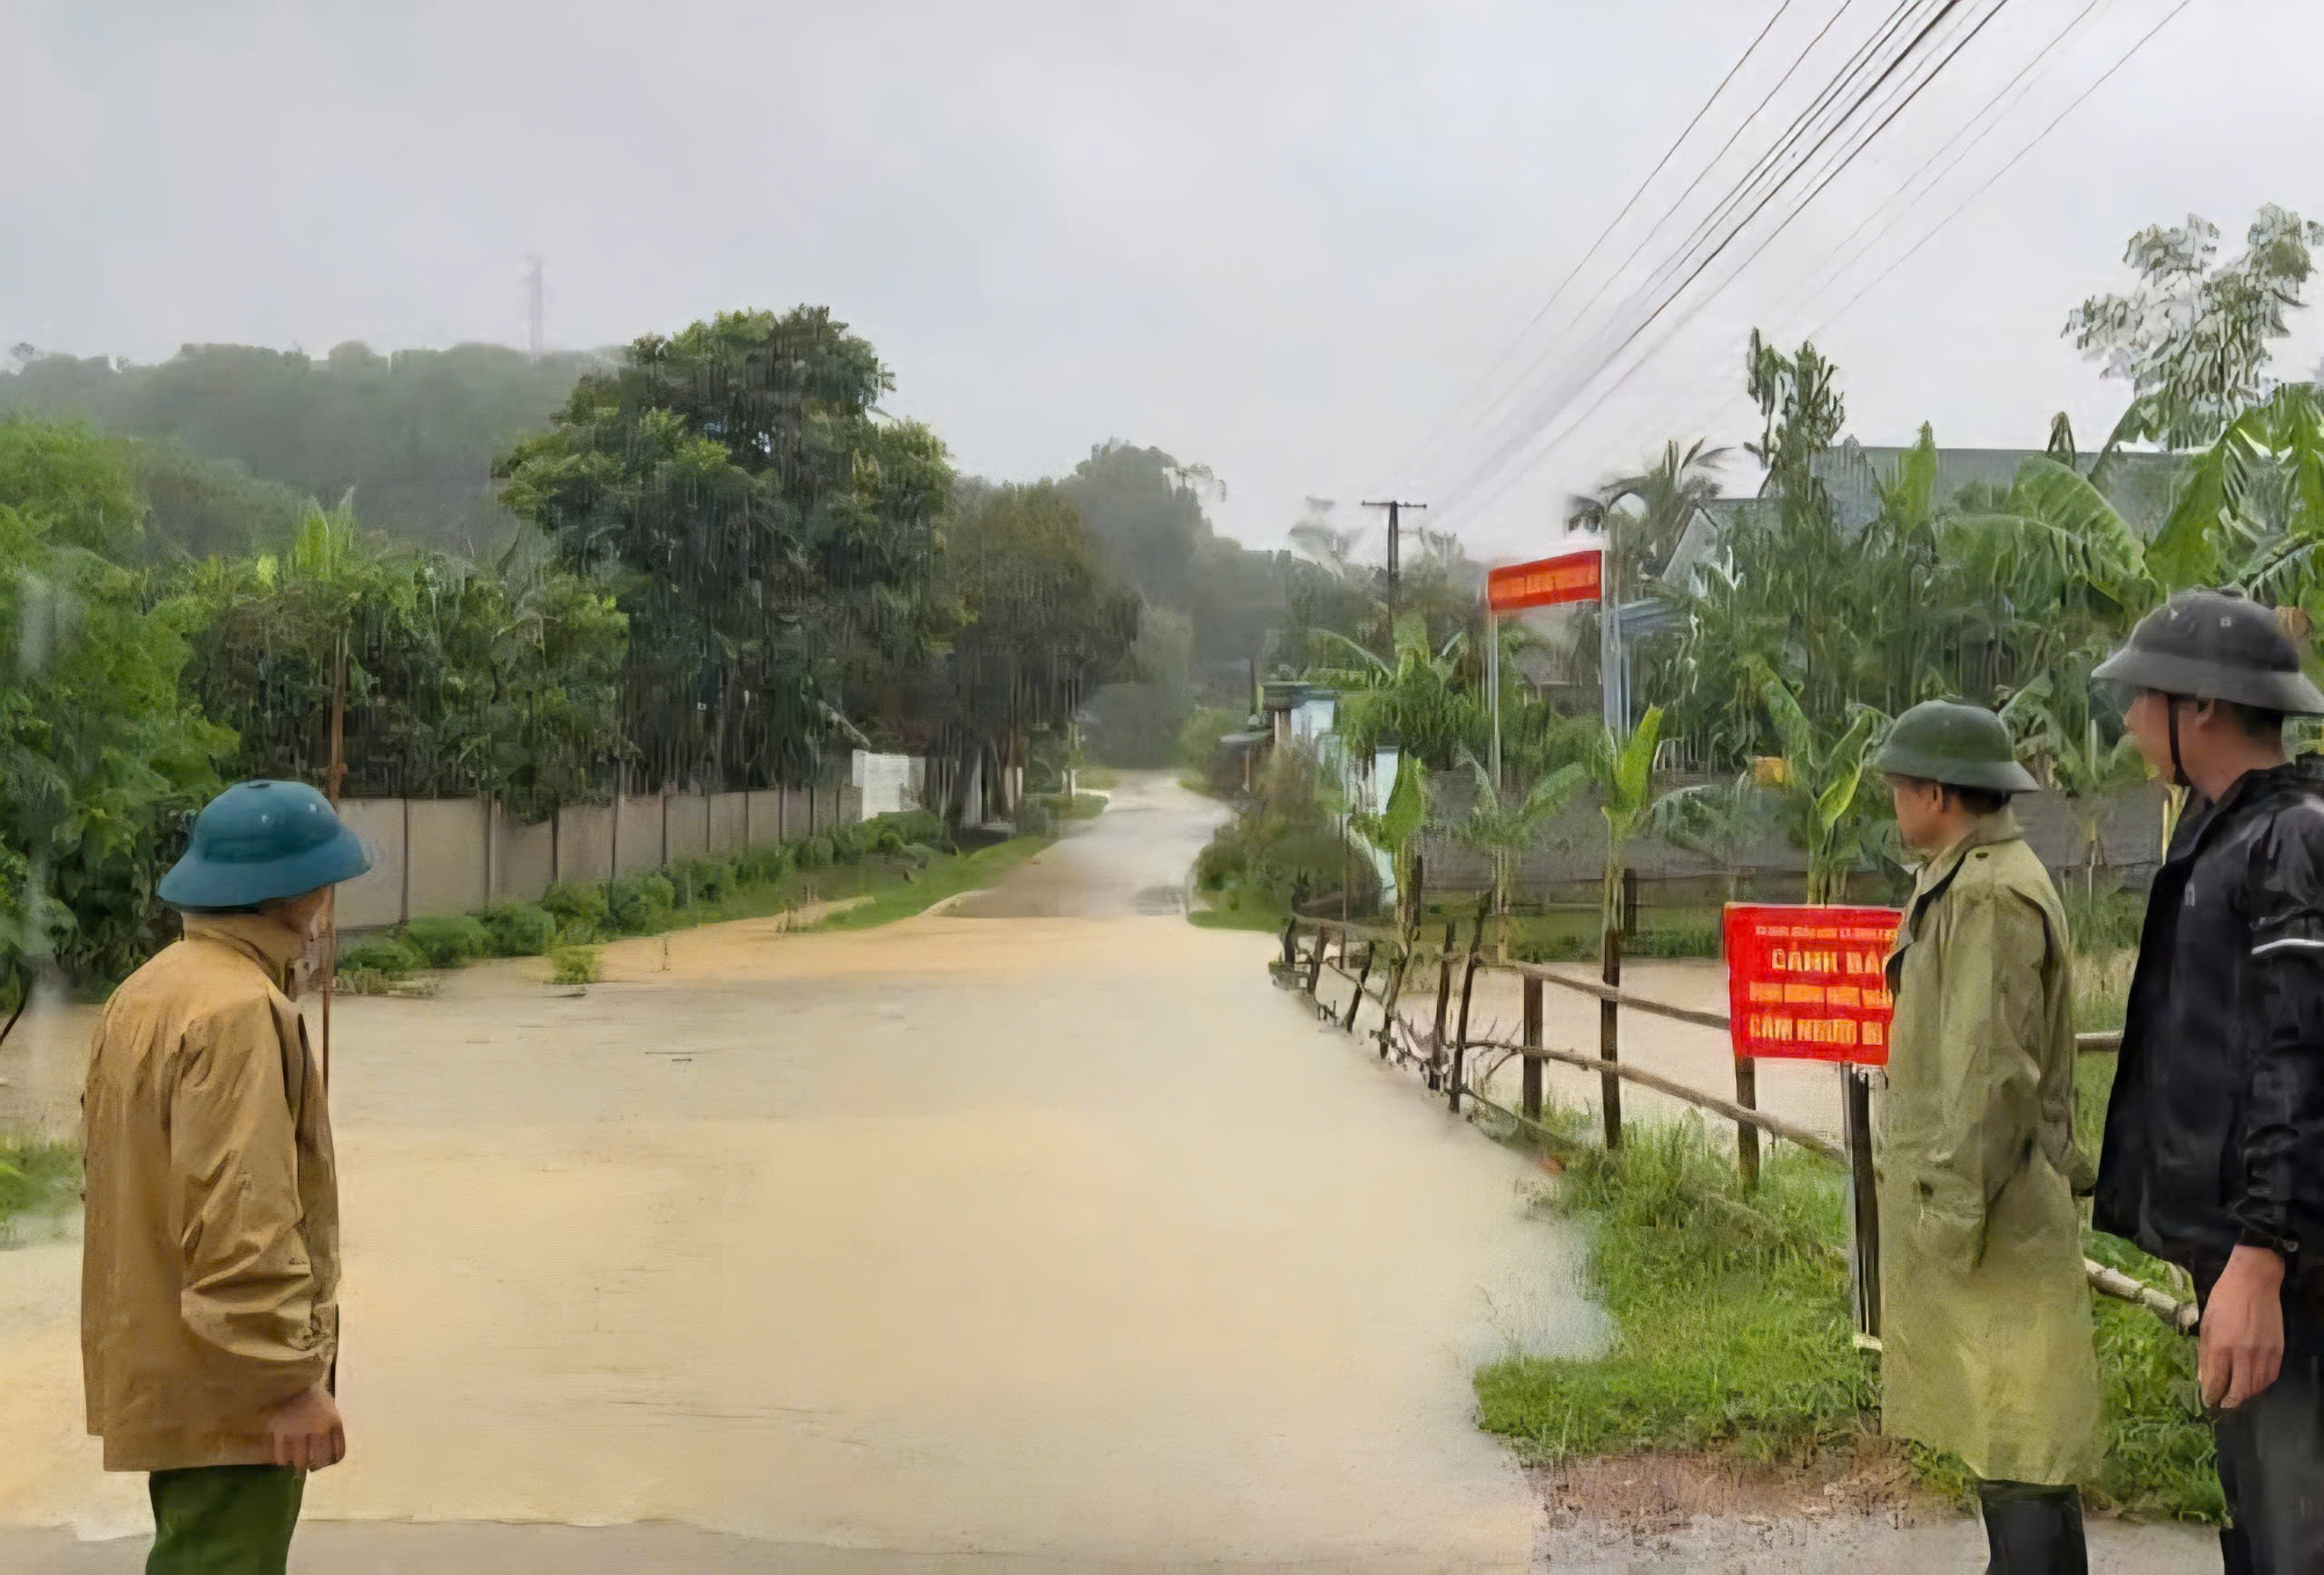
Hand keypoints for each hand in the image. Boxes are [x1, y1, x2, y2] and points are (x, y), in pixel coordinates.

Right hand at [264, 1384, 345, 1470]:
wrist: (292, 1381)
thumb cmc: (314, 1395)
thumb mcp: (331, 1408)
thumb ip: (332, 1427)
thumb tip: (330, 1448)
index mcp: (335, 1423)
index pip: (338, 1454)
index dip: (330, 1462)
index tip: (323, 1462)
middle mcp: (320, 1430)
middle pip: (320, 1461)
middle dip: (315, 1466)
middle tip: (309, 1467)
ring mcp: (300, 1432)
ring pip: (302, 1462)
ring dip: (299, 1466)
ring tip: (296, 1465)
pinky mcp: (282, 1434)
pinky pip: (283, 1457)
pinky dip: (284, 1461)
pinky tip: (284, 1460)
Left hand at [2199, 1245, 2286, 1410]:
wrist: (2254, 1282)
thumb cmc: (2224, 1300)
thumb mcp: (2206, 1324)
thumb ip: (2205, 1353)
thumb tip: (2204, 1378)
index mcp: (2221, 1346)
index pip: (2216, 1381)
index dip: (2211, 1395)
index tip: (2208, 1401)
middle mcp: (2243, 1354)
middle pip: (2239, 1390)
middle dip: (2230, 1401)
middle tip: (2223, 1404)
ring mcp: (2263, 1353)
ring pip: (2257, 1386)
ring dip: (2246, 1395)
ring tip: (2237, 1396)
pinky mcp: (2278, 1350)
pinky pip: (2271, 1376)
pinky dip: (2261, 1385)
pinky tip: (2253, 1384)